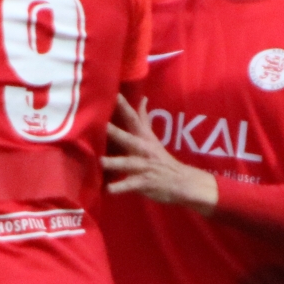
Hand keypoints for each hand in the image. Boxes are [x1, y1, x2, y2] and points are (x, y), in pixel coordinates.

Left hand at [102, 94, 218, 211]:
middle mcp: (144, 149)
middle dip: (116, 132)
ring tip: (101, 161)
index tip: (113, 94)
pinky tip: (109, 190)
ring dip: (115, 162)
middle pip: (128, 138)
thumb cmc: (161, 159)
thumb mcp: (151, 137)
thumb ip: (143, 119)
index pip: (133, 118)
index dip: (124, 106)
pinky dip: (120, 188)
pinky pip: (131, 185)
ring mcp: (145, 166)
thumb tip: (142, 99)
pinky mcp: (145, 182)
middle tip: (102, 126)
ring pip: (129, 163)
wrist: (183, 181)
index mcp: (144, 138)